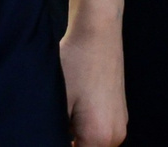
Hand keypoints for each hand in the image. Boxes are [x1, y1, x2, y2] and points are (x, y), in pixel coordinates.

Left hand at [61, 10, 125, 146]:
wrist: (98, 32)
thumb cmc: (75, 64)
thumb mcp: (57, 104)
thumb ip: (55, 134)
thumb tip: (48, 141)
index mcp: (99, 137)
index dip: (54, 145)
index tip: (47, 132)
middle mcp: (116, 136)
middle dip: (67, 142)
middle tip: (52, 123)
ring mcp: (120, 124)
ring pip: (92, 144)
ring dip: (75, 137)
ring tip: (61, 114)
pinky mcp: (119, 112)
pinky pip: (99, 132)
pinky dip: (84, 128)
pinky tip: (72, 108)